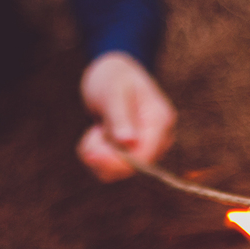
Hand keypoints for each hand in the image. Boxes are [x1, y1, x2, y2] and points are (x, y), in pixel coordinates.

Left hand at [78, 51, 175, 181]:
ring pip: (117, 171)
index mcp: (161, 121)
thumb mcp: (113, 91)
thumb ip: (120, 116)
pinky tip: (98, 135)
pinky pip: (110, 170)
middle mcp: (159, 140)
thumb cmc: (113, 78)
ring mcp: (147, 150)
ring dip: (97, 154)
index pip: (145, 156)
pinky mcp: (133, 157)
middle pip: (131, 168)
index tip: (89, 155)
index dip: (117, 161)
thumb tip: (129, 142)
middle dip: (103, 155)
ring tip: (96, 129)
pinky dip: (97, 156)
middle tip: (92, 132)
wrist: (112, 77)